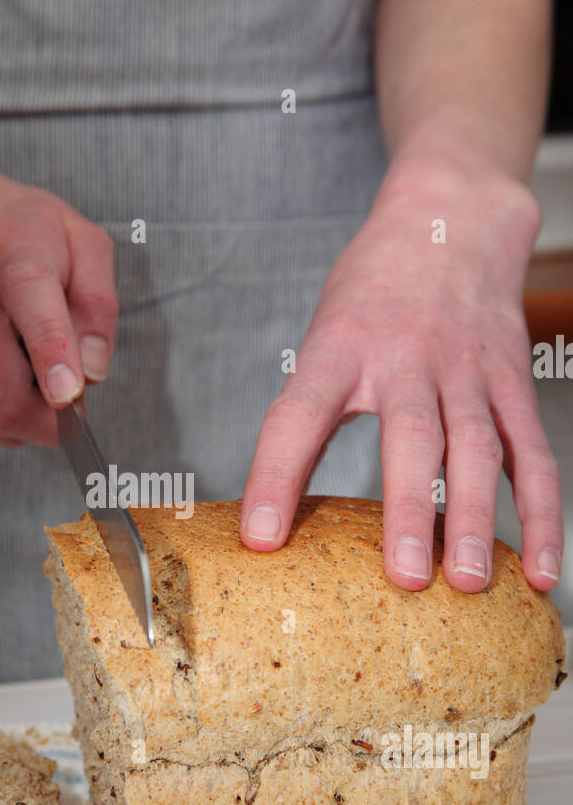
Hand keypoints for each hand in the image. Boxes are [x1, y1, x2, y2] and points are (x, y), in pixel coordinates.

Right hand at [0, 146, 117, 446]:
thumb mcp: (79, 241)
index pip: (31, 305)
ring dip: (21, 402)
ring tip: (19, 351)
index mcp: (15, 256)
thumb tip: (93, 373)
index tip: (67, 395)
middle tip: (68, 401)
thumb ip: (98, 305)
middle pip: (3, 393)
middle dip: (48, 422)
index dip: (52, 355)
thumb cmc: (16, 232)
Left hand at [240, 150, 562, 592]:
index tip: (262, 539)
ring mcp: (468, 369)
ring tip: (472, 585)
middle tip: (406, 580)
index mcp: (341, 348)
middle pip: (410, 437)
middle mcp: (407, 357)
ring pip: (478, 449)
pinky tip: (540, 570)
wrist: (452, 219)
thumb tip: (276, 508)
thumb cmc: (374, 293)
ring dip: (478, 520)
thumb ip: (310, 409)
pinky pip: (533, 454)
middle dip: (409, 510)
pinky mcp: (513, 382)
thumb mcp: (324, 335)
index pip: (298, 415)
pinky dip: (541, 514)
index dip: (275, 477)